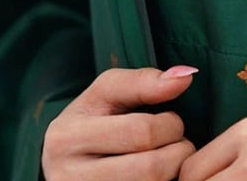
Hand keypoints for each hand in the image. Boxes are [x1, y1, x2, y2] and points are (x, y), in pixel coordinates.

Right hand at [41, 64, 198, 179]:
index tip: (171, 122)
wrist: (60, 166)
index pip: (140, 131)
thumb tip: (186, 75)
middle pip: (149, 168)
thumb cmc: (90, 121)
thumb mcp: (106, 93)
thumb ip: (143, 81)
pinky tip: (160, 175)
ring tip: (169, 160)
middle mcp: (68, 176)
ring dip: (173, 173)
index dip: (170, 125)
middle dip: (177, 153)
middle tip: (177, 145)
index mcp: (67, 138)